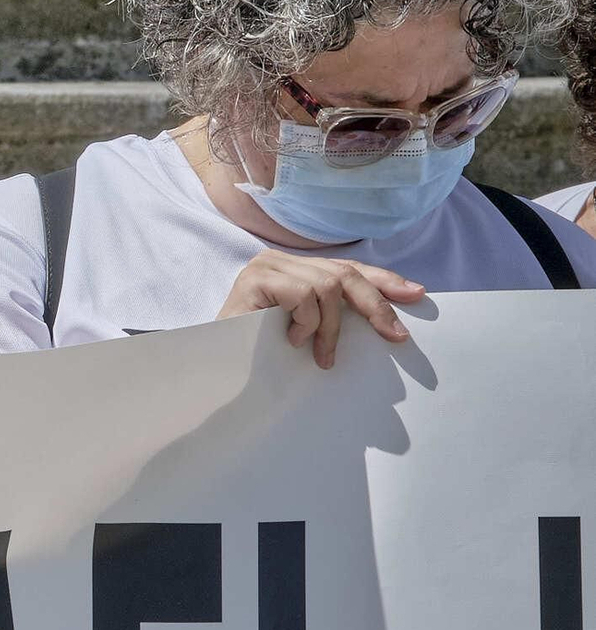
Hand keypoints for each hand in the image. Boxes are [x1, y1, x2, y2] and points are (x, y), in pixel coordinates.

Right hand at [219, 252, 424, 369]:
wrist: (213, 368)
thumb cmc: (255, 355)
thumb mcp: (303, 333)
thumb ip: (329, 318)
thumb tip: (382, 320)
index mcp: (293, 269)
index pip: (347, 268)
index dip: (383, 281)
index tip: (416, 294)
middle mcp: (280, 260)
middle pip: (344, 273)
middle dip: (375, 304)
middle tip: (395, 335)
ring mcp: (267, 266)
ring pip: (328, 287)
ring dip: (331, 328)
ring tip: (320, 355)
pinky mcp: (256, 279)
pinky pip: (305, 296)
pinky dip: (307, 324)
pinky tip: (292, 340)